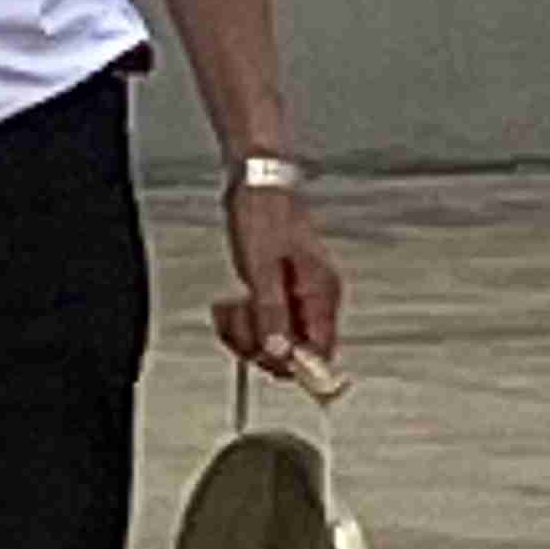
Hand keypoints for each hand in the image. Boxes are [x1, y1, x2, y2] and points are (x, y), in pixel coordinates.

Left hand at [211, 182, 342, 381]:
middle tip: (237, 317)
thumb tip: (279, 352)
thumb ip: (271, 312)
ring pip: (274, 341)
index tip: (262, 354)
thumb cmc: (263, 215)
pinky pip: (263, 324)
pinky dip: (241, 322)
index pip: (321, 352)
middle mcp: (315, 300)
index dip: (292, 363)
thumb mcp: (261, 267)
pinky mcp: (280, 294)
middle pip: (293, 352)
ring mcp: (297, 298)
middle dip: (259, 341)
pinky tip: (228, 305)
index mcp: (321, 293)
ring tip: (228, 307)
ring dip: (244, 332)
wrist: (255, 185)